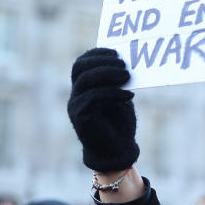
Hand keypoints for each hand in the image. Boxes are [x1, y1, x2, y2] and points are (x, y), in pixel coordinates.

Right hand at [67, 48, 139, 172]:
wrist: (117, 151)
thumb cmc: (120, 124)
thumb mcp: (120, 97)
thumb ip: (117, 81)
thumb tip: (125, 60)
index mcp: (83, 87)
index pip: (82, 63)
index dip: (97, 54)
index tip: (117, 52)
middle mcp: (75, 94)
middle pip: (80, 68)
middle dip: (102, 61)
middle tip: (124, 64)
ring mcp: (75, 105)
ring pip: (86, 80)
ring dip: (108, 74)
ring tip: (127, 76)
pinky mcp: (80, 116)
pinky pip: (94, 97)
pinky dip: (113, 93)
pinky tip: (129, 95)